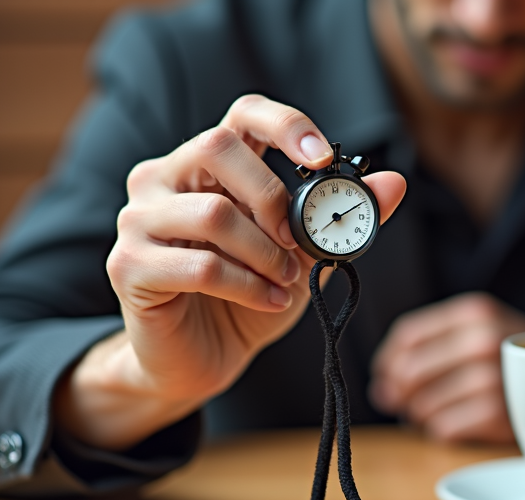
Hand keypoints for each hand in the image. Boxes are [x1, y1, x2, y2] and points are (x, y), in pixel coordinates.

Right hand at [55, 94, 405, 450]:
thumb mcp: (305, 254)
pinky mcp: (129, 265)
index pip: (242, 115)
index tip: (321, 158)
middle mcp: (164, 178)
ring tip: (287, 281)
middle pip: (217, 148)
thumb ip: (343, 218)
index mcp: (209, 165)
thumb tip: (395, 184)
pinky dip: (249, 286)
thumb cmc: (249, 296)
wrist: (202, 359)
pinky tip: (270, 300)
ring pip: (212, 213)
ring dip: (266, 253)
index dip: (284, 125)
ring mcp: (139, 219)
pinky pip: (201, 266)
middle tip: (298, 241)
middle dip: (273, 198)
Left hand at [369, 293, 524, 442]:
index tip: (385, 377)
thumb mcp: (483, 329)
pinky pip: (442, 429)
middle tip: (407, 402)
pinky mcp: (499, 415)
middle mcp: (483, 341)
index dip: (388, 361)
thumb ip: (432, 345)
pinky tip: (461, 423)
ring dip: (423, 415)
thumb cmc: (518, 357)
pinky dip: (443, 431)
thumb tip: (382, 385)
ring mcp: (493, 379)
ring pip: (423, 405)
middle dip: (401, 392)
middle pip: (409, 372)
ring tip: (443, 411)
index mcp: (476, 312)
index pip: (408, 336)